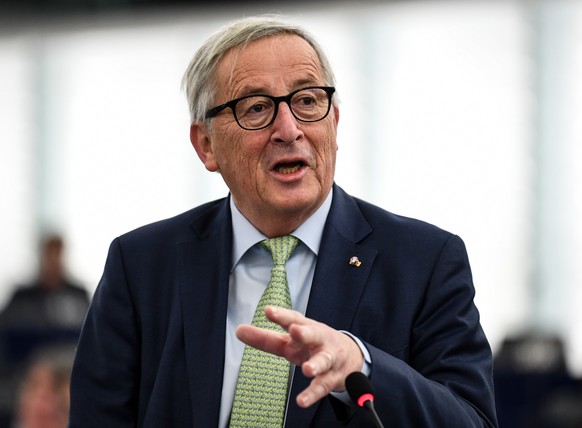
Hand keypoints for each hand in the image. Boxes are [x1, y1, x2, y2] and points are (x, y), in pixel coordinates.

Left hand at [235, 306, 363, 407]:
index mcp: (305, 328)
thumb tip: (239, 330)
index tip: (268, 311)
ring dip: (316, 364)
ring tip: (307, 369)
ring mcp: (327, 358)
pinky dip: (313, 394)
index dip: (281, 315)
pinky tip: (302, 400)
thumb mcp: (289, 341)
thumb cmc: (313, 345)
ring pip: (323, 360)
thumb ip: (265, 338)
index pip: (293, 319)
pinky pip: (322, 386)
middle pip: (312, 334)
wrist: (350, 357)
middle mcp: (317, 340)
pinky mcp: (332, 377)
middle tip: (295, 330)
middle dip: (304, 332)